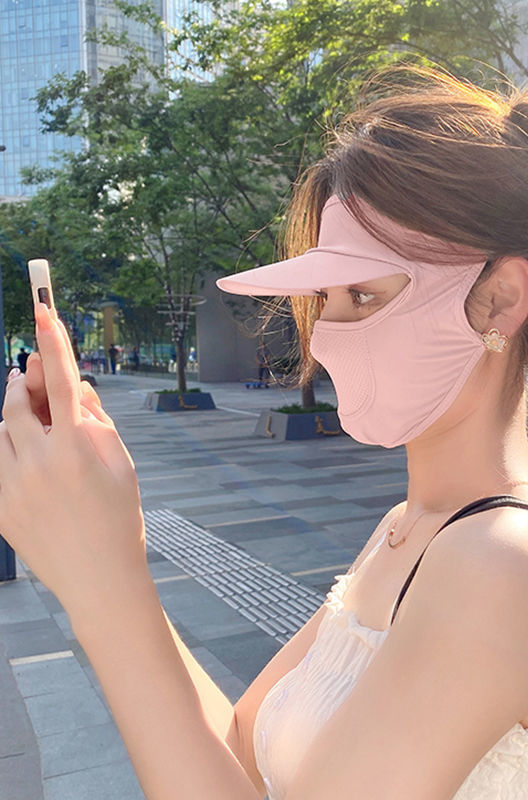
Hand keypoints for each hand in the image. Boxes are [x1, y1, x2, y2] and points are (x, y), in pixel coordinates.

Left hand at [0, 304, 147, 619]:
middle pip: (17, 401)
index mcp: (77, 448)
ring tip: (41, 442)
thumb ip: (98, 421)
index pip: (64, 382)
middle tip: (31, 377)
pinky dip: (7, 452)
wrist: (98, 577)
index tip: (43, 312)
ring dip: (16, 422)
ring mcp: (11, 485)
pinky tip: (29, 468)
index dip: (54, 344)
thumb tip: (77, 389)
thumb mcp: (122, 463)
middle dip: (24, 383)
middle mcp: (38, 461)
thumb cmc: (119, 517)